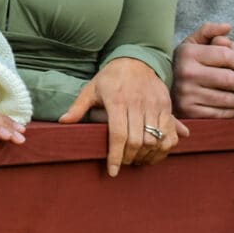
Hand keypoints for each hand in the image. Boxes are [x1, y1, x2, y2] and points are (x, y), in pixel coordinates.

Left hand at [57, 56, 186, 175]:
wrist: (136, 60)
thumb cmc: (110, 78)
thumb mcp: (91, 89)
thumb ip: (78, 107)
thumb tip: (63, 122)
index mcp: (117, 100)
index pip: (118, 134)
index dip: (116, 156)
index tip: (113, 171)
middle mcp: (138, 103)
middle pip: (137, 141)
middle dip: (129, 158)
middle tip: (124, 164)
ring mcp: (155, 105)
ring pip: (155, 140)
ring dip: (146, 156)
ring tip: (137, 160)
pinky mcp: (167, 106)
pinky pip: (170, 133)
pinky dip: (164, 148)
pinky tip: (154, 153)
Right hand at [172, 22, 233, 118]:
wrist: (166, 87)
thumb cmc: (187, 62)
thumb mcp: (193, 43)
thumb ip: (210, 31)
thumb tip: (227, 27)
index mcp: (188, 53)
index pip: (226, 55)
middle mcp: (185, 72)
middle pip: (229, 79)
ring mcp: (186, 94)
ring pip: (227, 98)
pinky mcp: (189, 112)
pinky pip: (219, 113)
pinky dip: (232, 111)